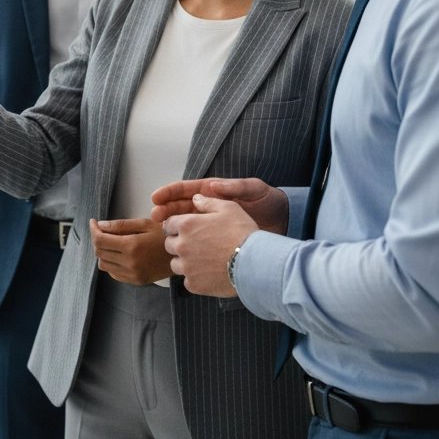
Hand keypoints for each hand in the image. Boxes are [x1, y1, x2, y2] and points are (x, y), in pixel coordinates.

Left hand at [89, 218, 172, 285]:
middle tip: (102, 230)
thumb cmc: (165, 234)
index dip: (93, 230)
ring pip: (103, 265)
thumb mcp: (144, 224)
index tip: (93, 222)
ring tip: (111, 242)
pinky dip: (111, 263)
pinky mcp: (136, 281)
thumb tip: (101, 225)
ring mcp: (133, 274)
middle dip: (97, 239)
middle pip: (99, 252)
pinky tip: (119, 254)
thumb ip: (121, 225)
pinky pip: (114, 273)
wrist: (183, 254)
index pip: (100, 240)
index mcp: (132, 246)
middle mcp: (130, 263)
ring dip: (102, 252)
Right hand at [151, 177, 288, 235]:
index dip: (169, 194)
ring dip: (172, 230)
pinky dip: (187, 248)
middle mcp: (208, 210)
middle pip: (180, 210)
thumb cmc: (269, 203)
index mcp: (213, 194)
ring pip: (185, 229)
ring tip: (164, 233)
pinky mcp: (216, 244)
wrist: (283, 223)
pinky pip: (197, 245)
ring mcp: (210, 228)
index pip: (186, 191)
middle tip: (155, 217)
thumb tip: (213, 186)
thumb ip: (235, 187)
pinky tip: (180, 252)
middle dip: (165, 212)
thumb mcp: (254, 190)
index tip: (156, 197)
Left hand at [162, 194, 258, 297]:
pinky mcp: (193, 285)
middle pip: (169, 244)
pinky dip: (194, 278)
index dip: (178, 225)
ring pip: (175, 263)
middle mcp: (182, 246)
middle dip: (179, 243)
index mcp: (187, 225)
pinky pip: (187, 280)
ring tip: (202, 261)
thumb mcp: (228, 208)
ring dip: (184, 261)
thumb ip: (208, 202)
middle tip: (196, 245)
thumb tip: (195, 198)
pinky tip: (208, 274)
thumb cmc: (242, 232)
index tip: (188, 229)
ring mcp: (186, 267)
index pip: (169, 224)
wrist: (254, 263)